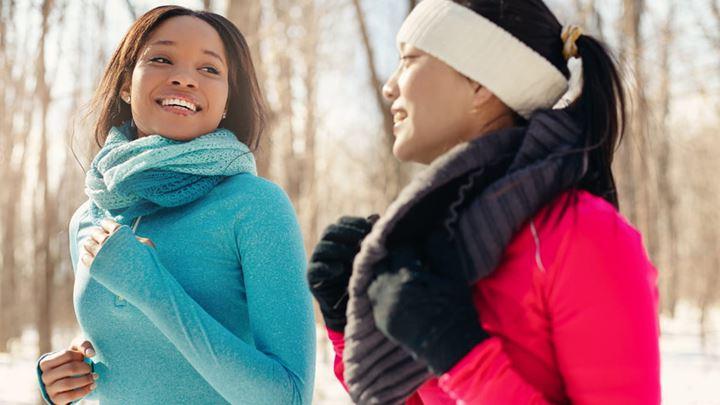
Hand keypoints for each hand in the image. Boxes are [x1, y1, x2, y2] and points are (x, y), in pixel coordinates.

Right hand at [39, 339, 97, 403]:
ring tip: (94, 377)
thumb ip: (83, 345)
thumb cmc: (72, 362)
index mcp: (46, 362)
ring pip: (68, 383)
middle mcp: (45, 376)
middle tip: (91, 369)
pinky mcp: (55, 400)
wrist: (69, 382)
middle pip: (69, 368)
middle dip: (85, 368)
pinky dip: (84, 390)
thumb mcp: (76, 350)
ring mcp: (49, 389)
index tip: (84, 358)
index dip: (80, 355)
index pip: (67, 354)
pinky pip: (70, 396)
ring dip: (86, 380)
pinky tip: (92, 386)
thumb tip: (91, 353)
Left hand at [81, 218, 154, 266]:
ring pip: (88, 244)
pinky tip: (91, 256)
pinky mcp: (95, 267)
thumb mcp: (147, 244)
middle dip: (97, 233)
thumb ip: (134, 236)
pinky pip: (84, 257)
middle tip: (100, 237)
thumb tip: (124, 234)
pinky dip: (86, 255)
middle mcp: (108, 242)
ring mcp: (100, 255)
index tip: (106, 228)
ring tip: (95, 246)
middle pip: (95, 232)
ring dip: (90, 243)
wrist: (144, 285)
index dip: (106, 224)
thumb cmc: (149, 263)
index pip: (107, 223)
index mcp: (120, 233)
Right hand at [308, 215, 378, 331]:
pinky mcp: (312, 278)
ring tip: (353, 257)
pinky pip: (314, 269)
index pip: (342, 223)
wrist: (352, 307)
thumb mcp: (369, 256)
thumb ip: (369, 237)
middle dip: (347, 234)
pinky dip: (327, 267)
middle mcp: (326, 247)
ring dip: (338, 249)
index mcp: (339, 239)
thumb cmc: (363, 278)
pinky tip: (339, 269)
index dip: (354, 223)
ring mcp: (318, 262)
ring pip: (322, 247)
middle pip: (330, 231)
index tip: (369, 228)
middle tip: (362, 241)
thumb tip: (375, 217)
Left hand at [367, 231, 487, 374]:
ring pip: (374, 278)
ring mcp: (380, 307)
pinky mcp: (379, 320)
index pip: (401, 247)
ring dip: (385, 271)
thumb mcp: (453, 275)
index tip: (418, 243)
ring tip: (401, 269)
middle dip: (394, 256)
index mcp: (405, 277)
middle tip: (407, 254)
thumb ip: (440, 249)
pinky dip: (383, 288)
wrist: (452, 349)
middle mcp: (386, 291)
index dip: (411, 243)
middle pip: (382, 261)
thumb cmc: (456, 310)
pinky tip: (396, 287)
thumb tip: (431, 230)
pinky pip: (374, 296)